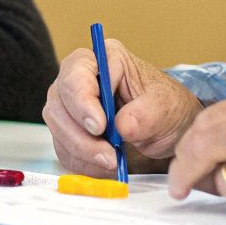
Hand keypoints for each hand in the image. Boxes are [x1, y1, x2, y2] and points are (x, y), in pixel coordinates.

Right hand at [42, 37, 201, 175]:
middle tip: (108, 155)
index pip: (77, 74)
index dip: (83, 101)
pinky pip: (63, 147)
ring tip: (111, 161)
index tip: (99, 127)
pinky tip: (104, 166)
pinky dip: (82, 162)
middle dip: (80, 134)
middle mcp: (81, 77)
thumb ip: (147, 114)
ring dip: (81, 150)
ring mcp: (70, 103)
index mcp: (105, 58)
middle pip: (59, 102)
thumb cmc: (166, 109)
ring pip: (57, 126)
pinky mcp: (69, 129)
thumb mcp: (167, 108)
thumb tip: (123, 126)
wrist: (168, 131)